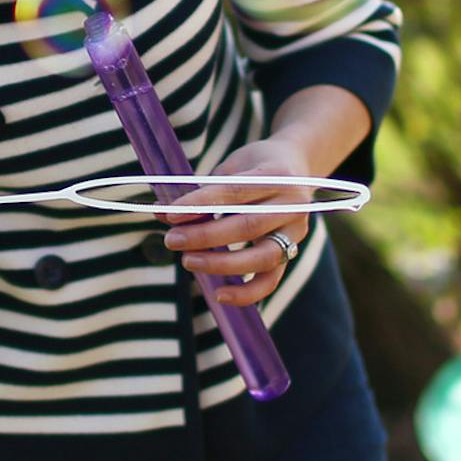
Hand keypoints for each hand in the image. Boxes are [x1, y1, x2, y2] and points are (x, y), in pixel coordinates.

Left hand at [162, 136, 311, 303]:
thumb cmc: (256, 166)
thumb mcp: (232, 168)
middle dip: (205, 236)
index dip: (201, 203)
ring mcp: (296, 231)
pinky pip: (271, 280)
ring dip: (221, 263)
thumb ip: (203, 191)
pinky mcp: (293, 252)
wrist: (297, 165)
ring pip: (261, 256)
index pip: (234, 191)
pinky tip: (220, 295)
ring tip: (188, 261)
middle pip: (247, 225)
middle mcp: (293, 204)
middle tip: (172, 240)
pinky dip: (247, 292)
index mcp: (277, 175)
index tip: (170, 213)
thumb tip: (163, 213)